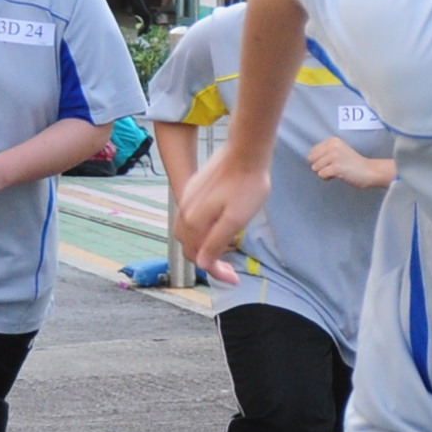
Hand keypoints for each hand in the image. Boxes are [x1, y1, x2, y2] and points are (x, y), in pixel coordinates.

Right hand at [176, 146, 272, 268]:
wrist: (246, 152)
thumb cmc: (246, 186)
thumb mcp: (236, 219)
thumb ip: (216, 241)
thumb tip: (202, 262)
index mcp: (193, 221)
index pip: (198, 257)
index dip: (216, 271)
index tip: (234, 278)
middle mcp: (184, 211)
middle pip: (189, 246)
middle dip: (207, 261)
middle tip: (230, 268)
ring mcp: (187, 198)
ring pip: (188, 233)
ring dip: (203, 247)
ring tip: (224, 251)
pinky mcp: (194, 190)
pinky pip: (192, 218)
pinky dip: (202, 231)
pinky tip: (217, 229)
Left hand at [305, 136, 392, 188]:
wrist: (370, 171)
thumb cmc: (353, 163)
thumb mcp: (339, 151)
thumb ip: (325, 152)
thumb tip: (309, 159)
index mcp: (332, 141)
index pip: (312, 152)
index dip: (319, 160)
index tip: (332, 162)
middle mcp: (332, 146)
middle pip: (311, 160)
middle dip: (320, 166)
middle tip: (334, 167)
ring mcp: (334, 157)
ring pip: (315, 168)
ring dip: (325, 173)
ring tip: (338, 171)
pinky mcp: (336, 168)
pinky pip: (322, 175)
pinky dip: (328, 178)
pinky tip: (339, 175)